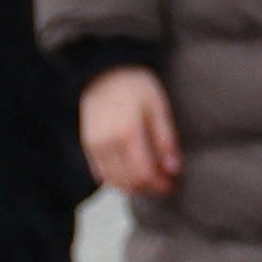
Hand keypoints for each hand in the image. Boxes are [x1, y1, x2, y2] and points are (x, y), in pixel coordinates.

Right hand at [79, 66, 180, 198]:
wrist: (104, 72)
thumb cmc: (137, 87)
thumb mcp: (159, 108)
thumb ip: (166, 140)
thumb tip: (174, 170)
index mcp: (126, 133)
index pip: (143, 173)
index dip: (159, 185)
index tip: (173, 185)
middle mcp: (106, 143)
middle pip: (128, 181)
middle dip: (149, 189)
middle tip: (165, 186)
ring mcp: (93, 146)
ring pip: (113, 181)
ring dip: (133, 188)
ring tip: (152, 182)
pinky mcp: (87, 145)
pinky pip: (101, 173)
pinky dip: (118, 180)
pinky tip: (133, 176)